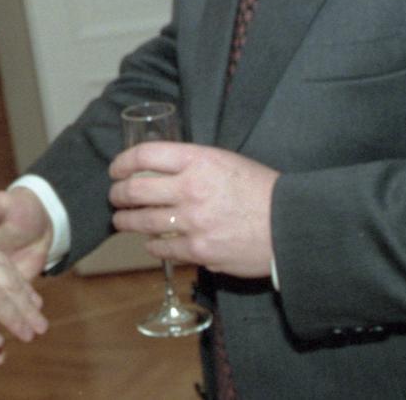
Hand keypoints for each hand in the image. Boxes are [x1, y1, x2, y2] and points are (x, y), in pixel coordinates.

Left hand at [108, 142, 277, 278]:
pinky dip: (151, 245)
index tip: (116, 170)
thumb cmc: (260, 190)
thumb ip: (191, 164)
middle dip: (117, 194)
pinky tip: (151, 242)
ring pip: (141, 222)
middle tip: (115, 197)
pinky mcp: (199, 250)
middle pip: (134, 190)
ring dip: (125, 221)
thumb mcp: (225, 161)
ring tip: (122, 220)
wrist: (290, 224)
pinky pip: (161, 248)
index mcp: (198, 160)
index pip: (144, 155)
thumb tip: (158, 171)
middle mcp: (190, 189)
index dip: (122, 162)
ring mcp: (193, 222)